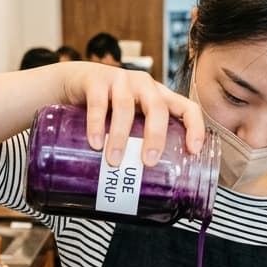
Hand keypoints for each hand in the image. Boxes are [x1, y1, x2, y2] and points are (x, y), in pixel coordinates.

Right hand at [62, 62, 204, 166]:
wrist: (71, 81)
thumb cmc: (108, 107)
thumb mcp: (130, 120)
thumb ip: (139, 141)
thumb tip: (145, 186)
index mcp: (159, 97)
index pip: (187, 107)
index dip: (195, 127)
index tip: (193, 151)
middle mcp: (144, 86)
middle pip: (157, 108)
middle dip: (155, 136)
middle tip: (148, 162)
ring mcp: (120, 80)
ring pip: (125, 107)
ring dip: (120, 137)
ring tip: (114, 161)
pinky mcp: (95, 80)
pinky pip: (98, 103)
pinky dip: (97, 125)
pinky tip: (96, 143)